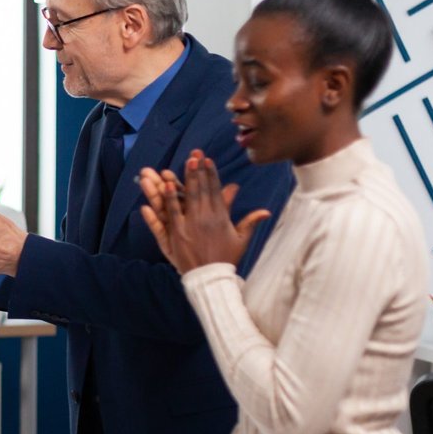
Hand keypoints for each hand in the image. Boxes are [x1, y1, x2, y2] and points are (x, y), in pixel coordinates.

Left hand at [138, 150, 270, 271]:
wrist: (211, 279)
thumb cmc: (226, 259)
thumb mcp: (241, 240)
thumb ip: (250, 222)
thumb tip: (266, 211)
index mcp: (221, 218)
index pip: (215, 191)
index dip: (211, 174)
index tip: (208, 160)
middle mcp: (206, 219)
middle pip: (200, 190)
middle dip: (197, 171)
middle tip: (195, 154)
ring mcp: (190, 226)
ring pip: (185, 198)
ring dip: (183, 180)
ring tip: (181, 165)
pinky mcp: (177, 235)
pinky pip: (170, 214)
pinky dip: (168, 200)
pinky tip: (166, 186)